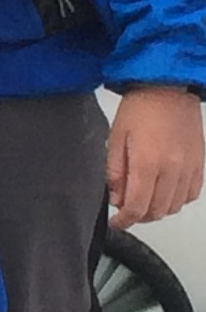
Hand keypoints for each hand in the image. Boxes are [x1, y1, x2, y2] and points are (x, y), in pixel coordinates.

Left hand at [108, 86, 204, 229]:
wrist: (168, 89)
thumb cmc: (140, 108)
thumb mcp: (116, 137)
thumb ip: (115, 171)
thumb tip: (115, 197)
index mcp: (147, 163)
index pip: (136, 207)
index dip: (124, 220)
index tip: (116, 222)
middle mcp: (172, 170)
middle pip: (157, 211)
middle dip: (139, 216)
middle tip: (126, 209)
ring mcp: (189, 169)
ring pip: (175, 206)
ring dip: (157, 210)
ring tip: (143, 200)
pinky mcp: (200, 165)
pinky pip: (191, 195)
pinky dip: (176, 200)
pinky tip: (164, 191)